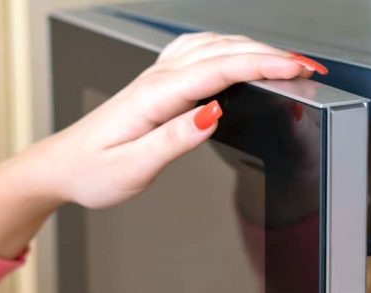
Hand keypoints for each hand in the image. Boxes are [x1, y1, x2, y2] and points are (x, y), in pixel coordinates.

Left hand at [48, 32, 319, 208]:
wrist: (62, 165)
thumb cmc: (93, 170)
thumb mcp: (132, 167)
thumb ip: (173, 140)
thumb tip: (211, 115)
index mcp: (155, 97)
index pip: (220, 69)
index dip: (263, 65)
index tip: (297, 68)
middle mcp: (157, 79)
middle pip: (224, 51)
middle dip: (271, 54)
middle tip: (308, 66)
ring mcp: (158, 77)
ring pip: (214, 45)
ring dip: (254, 48)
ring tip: (287, 61)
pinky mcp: (159, 82)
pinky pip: (199, 50)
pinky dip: (229, 46)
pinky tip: (240, 52)